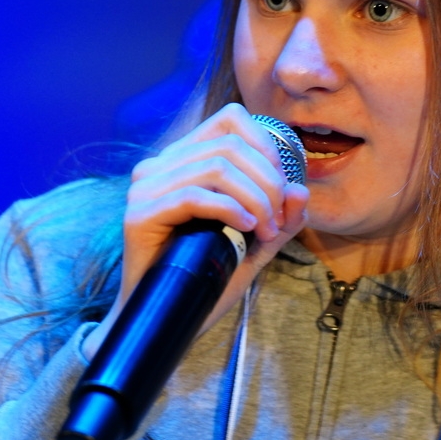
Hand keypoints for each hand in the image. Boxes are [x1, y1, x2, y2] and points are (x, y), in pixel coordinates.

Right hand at [83, 104, 309, 357]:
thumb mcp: (255, 244)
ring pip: (216, 168)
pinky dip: (229, 209)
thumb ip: (279, 219)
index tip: (283, 186)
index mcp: (184, 160)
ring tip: (265, 231)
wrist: (167, 320)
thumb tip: (301, 191)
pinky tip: (245, 228)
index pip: (230, 119)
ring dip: (254, 199)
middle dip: (267, 182)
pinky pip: (193, 196)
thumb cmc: (207, 277)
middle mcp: (159, 165)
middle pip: (229, 146)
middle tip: (278, 221)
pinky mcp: (139, 214)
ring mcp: (145, 188)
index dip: (265, 145)